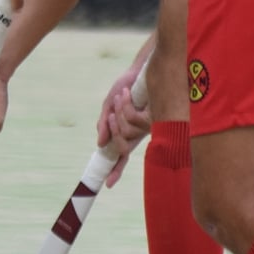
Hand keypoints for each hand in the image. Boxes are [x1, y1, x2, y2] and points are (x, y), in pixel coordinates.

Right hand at [96, 67, 153, 186]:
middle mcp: (140, 133)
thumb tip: (100, 144)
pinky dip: (124, 107)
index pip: (121, 157)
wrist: (141, 69)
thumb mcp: (109, 105)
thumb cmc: (127, 87)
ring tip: (122, 96)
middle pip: (122, 149)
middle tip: (111, 116)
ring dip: (118, 115)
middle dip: (112, 132)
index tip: (108, 185)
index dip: (115, 171)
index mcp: (129, 133)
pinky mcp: (154, 116)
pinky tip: (126, 94)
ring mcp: (148, 126)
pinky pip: (132, 120)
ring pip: (127, 134)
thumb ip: (104, 124)